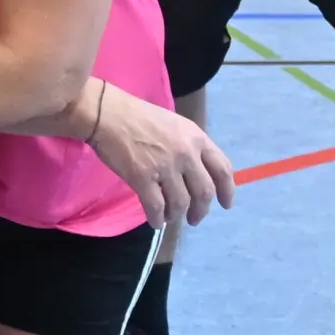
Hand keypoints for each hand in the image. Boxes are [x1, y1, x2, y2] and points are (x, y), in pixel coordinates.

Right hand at [85, 80, 234, 227]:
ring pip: (181, 203)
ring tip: (169, 217)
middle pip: (204, 192)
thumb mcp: (174, 125)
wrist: (107, 113)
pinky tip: (155, 221)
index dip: (227, 191)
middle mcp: (186, 153)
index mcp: (196, 138)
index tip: (226, 204)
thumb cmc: (138, 116)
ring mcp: (165, 166)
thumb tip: (197, 175)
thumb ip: (190, 147)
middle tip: (194, 219)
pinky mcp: (142, 178)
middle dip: (201, 210)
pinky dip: (157, 219)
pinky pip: (156, 207)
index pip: (222, 169)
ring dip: (176, 215)